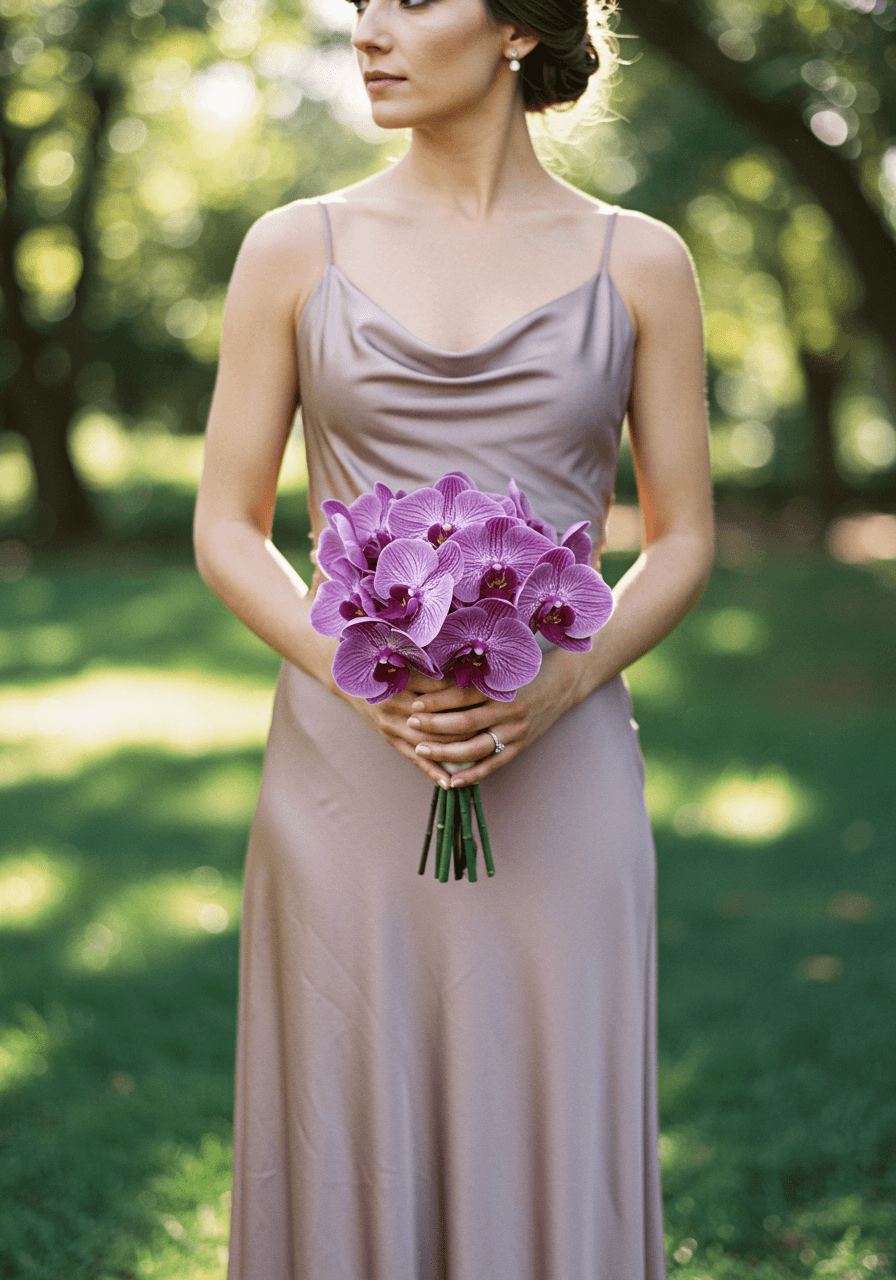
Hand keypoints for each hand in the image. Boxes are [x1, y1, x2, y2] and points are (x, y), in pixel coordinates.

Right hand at [339, 672, 488, 788]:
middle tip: (492, 730)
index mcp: (403, 680)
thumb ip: (432, 667)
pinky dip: (432, 771)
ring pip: (429, 744)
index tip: (488, 697)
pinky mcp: (389, 739)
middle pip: (439, 720)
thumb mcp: (405, 660)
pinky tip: (449, 782)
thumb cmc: (384, 666)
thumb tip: (469, 669)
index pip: (442, 691)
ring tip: (479, 758)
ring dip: (454, 753)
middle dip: (467, 727)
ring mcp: (392, 724)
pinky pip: (414, 759)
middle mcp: (396, 704)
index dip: (466, 694)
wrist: (351, 680)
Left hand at [405, 648, 586, 788]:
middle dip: (434, 725)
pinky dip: (472, 775)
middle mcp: (508, 711)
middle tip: (411, 724)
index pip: (462, 696)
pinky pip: (493, 765)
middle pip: (464, 723)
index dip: (436, 701)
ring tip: (422, 750)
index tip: (415, 703)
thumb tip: (432, 677)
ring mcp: (515, 732)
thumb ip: (472, 675)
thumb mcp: (502, 668)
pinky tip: (452, 781)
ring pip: (475, 748)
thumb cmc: (526, 670)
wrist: (564, 682)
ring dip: (445, 752)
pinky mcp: (520, 746)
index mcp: (501, 688)